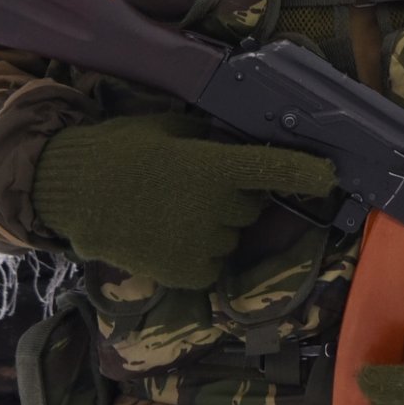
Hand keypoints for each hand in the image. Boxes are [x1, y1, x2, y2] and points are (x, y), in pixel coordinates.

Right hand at [30, 112, 335, 288]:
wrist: (72, 195)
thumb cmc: (119, 152)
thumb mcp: (169, 130)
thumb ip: (210, 142)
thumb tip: (239, 147)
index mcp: (213, 168)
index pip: (272, 168)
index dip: (305, 172)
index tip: (331, 175)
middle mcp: (216, 210)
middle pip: (250, 204)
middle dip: (233, 196)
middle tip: (193, 186)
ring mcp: (203, 245)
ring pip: (230, 235)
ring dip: (213, 225)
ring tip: (168, 212)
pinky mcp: (188, 274)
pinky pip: (212, 262)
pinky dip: (197, 252)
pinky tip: (165, 235)